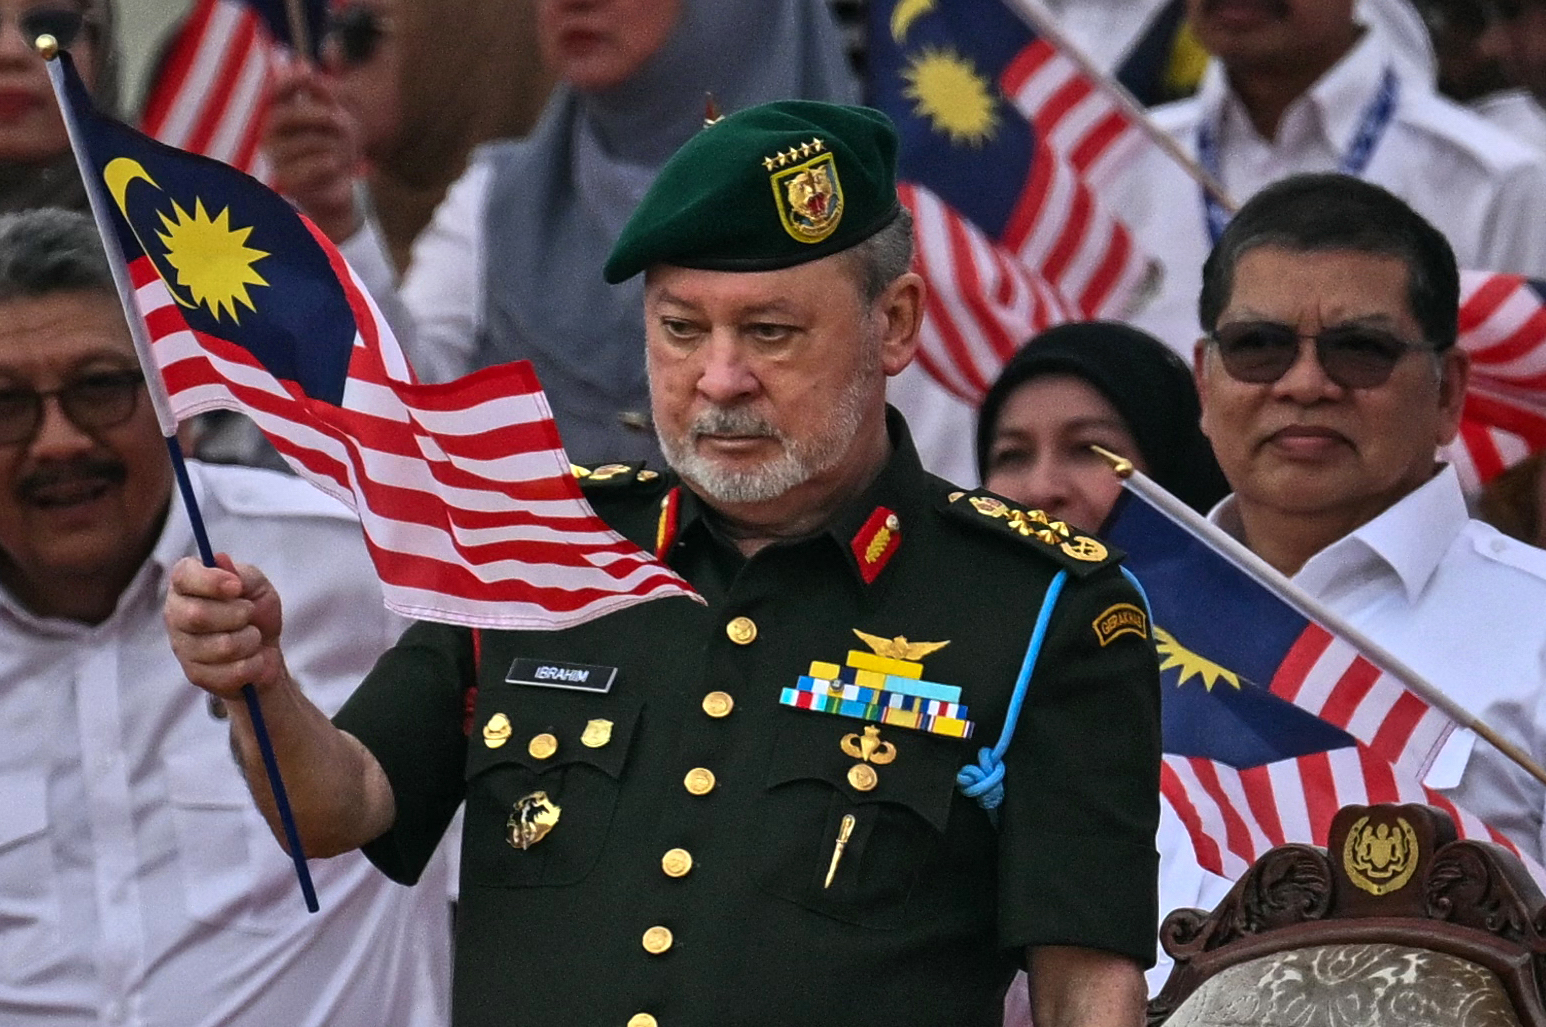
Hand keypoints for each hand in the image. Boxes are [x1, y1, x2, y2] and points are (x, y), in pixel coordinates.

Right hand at [165, 553, 287, 698]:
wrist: (266, 650)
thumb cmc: (256, 611)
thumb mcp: (257, 585)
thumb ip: (241, 573)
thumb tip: (220, 560)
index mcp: (187, 585)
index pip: (182, 575)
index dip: (210, 580)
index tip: (236, 586)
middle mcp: (176, 614)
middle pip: (198, 615)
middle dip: (238, 614)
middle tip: (249, 613)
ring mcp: (182, 647)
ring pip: (221, 646)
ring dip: (250, 640)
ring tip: (252, 637)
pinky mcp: (195, 674)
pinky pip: (231, 671)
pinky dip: (253, 663)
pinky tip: (251, 658)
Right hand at [262, 59, 362, 241]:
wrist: (337, 188)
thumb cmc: (335, 147)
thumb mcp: (336, 116)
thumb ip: (324, 92)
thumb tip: (311, 60)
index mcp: (278, 117)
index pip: (276, 93)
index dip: (290, 81)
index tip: (310, 72)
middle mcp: (269, 135)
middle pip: (291, 115)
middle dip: (323, 116)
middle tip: (344, 122)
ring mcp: (274, 159)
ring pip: (309, 141)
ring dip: (334, 145)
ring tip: (339, 154)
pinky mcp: (285, 181)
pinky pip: (314, 165)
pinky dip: (331, 164)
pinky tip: (333, 167)